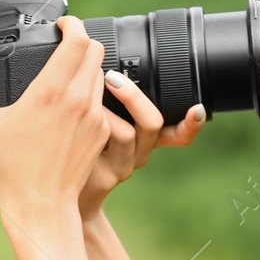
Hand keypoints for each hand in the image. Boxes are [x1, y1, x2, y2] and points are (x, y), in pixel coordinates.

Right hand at [0, 16, 110, 224]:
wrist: (41, 203)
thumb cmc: (10, 167)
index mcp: (51, 91)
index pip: (78, 40)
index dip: (72, 23)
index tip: (62, 23)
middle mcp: (78, 99)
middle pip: (96, 50)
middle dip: (81, 40)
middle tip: (65, 42)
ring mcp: (94, 116)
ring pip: (101, 73)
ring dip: (87, 66)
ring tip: (66, 71)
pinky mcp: (102, 131)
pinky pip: (102, 99)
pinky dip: (91, 91)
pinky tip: (73, 99)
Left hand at [77, 70, 207, 220]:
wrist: (60, 194)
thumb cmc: (80, 153)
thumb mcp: (102, 128)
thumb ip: (110, 103)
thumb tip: (107, 66)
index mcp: (143, 140)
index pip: (178, 132)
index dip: (193, 123)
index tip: (199, 108)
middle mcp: (138, 155)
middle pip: (153, 123)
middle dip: (134, 96)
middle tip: (112, 76)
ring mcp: (120, 167)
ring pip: (126, 133)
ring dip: (106, 107)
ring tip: (88, 90)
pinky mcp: (100, 176)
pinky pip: (99, 144)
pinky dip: (91, 122)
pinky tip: (77, 113)